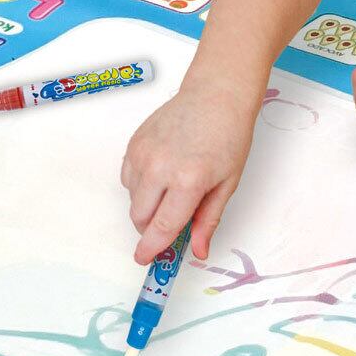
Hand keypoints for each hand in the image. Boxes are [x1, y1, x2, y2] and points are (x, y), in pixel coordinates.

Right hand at [121, 78, 258, 263]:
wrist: (216, 96)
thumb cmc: (228, 137)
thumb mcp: (226, 185)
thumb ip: (208, 220)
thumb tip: (198, 250)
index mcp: (188, 180)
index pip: (162, 226)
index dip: (152, 248)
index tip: (145, 259)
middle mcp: (160, 167)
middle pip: (140, 217)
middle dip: (150, 230)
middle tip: (169, 225)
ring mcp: (143, 154)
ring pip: (132, 200)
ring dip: (147, 207)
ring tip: (172, 191)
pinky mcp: (133, 144)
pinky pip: (128, 179)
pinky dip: (140, 187)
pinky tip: (161, 176)